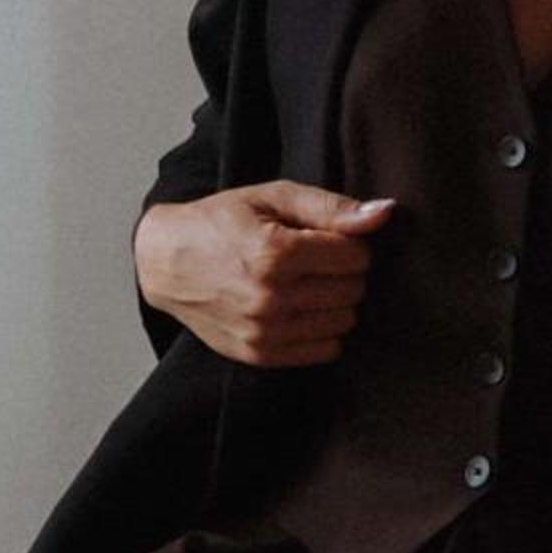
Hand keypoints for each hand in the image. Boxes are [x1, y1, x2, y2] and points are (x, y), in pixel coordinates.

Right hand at [135, 182, 394, 366]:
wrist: (166, 261)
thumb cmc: (221, 222)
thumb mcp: (273, 197)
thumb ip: (331, 207)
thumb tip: (385, 214)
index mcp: (275, 254)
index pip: (356, 256)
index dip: (348, 243)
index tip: (324, 238)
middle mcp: (270, 298)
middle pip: (353, 290)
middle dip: (343, 272)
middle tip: (314, 260)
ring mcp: (264, 332)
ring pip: (343, 322)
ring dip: (334, 301)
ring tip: (305, 283)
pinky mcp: (259, 355)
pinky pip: (324, 350)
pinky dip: (322, 330)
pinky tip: (300, 309)